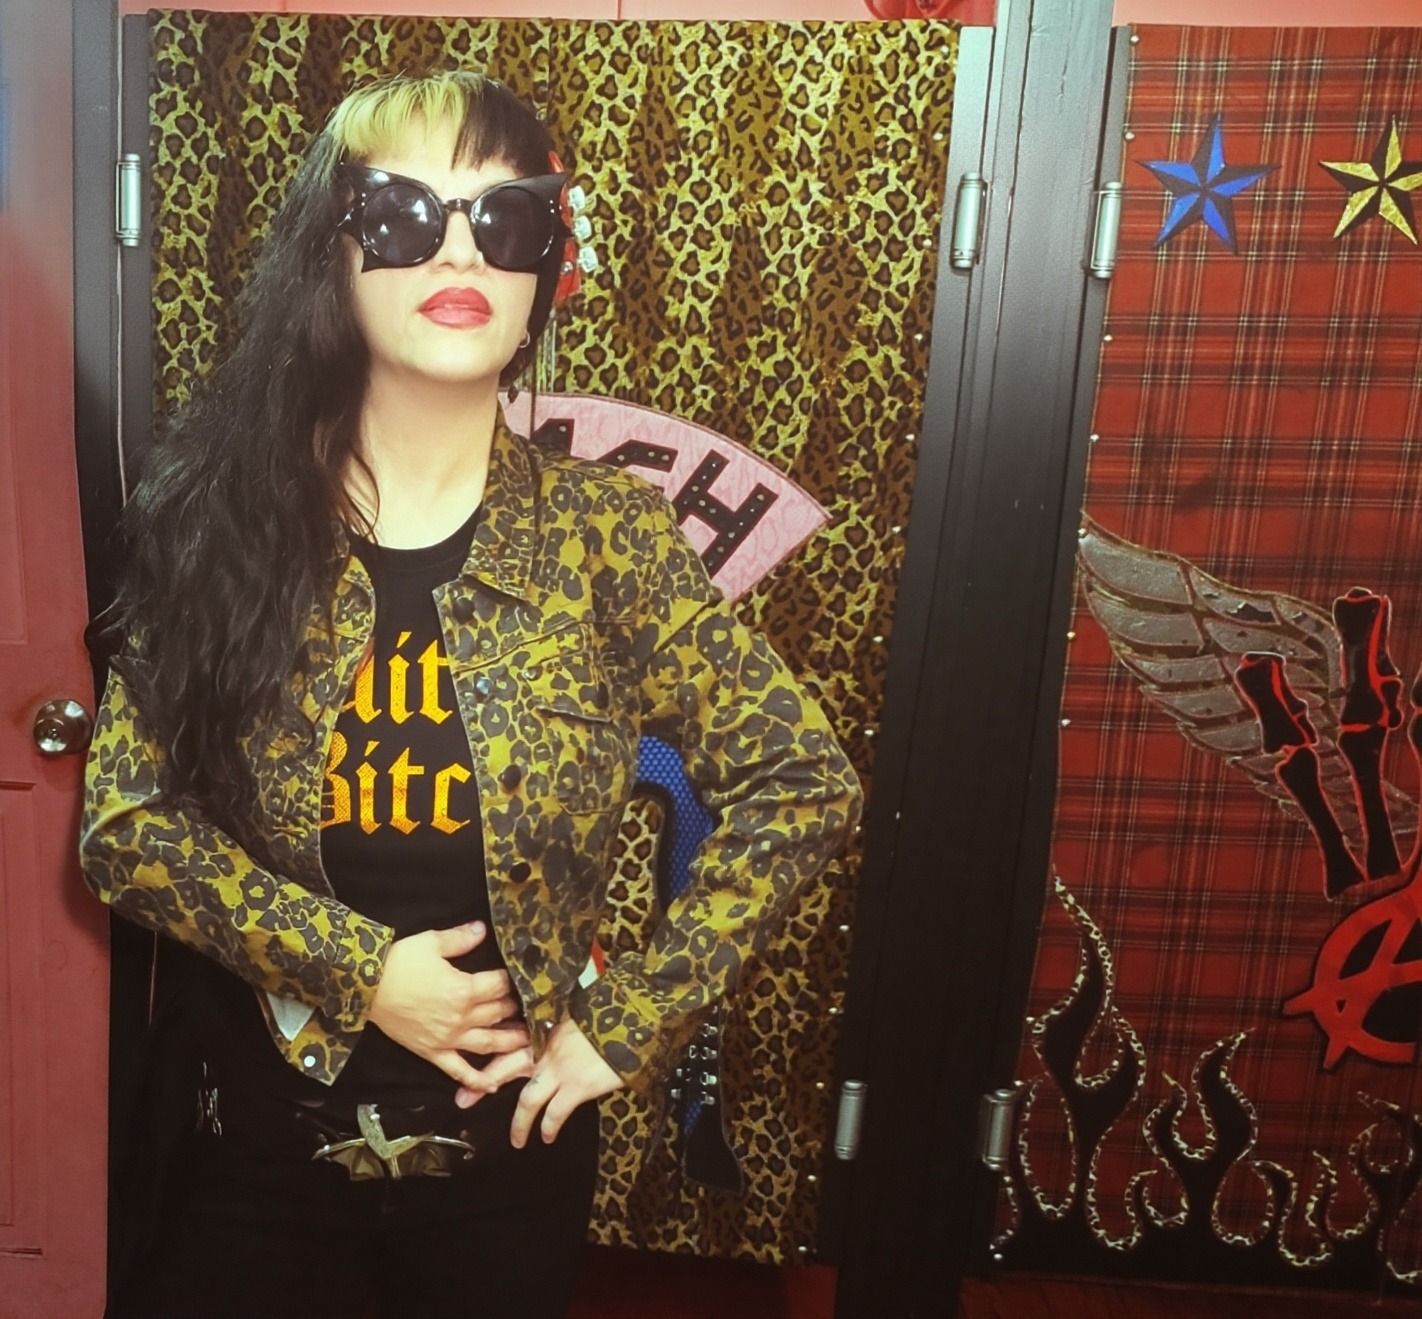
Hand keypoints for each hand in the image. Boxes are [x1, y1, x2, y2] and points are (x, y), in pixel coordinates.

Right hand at [368, 920, 527, 1096]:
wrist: (366, 988)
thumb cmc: (398, 963)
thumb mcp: (431, 942)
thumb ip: (461, 938)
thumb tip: (483, 930)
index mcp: (464, 989)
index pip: (500, 986)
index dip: (512, 981)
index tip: (522, 979)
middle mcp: (461, 1018)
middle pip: (498, 1014)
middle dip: (515, 1009)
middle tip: (530, 1008)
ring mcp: (448, 1039)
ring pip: (488, 1044)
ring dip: (510, 1043)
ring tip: (528, 1041)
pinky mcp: (433, 1053)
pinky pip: (459, 1071)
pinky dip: (477, 1080)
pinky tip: (492, 1086)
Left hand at [453, 1018, 625, 1146]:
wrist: (635, 1020)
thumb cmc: (611, 1014)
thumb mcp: (579, 1012)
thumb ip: (562, 1025)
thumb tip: (557, 1034)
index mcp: (545, 1027)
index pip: (508, 1039)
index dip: (491, 1053)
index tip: (474, 1065)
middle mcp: (545, 1047)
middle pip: (504, 1067)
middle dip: (481, 1085)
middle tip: (463, 1101)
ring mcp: (559, 1068)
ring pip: (526, 1100)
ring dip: (519, 1123)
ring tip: (517, 1140)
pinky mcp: (576, 1086)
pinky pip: (554, 1113)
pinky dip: (548, 1126)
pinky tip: (546, 1136)